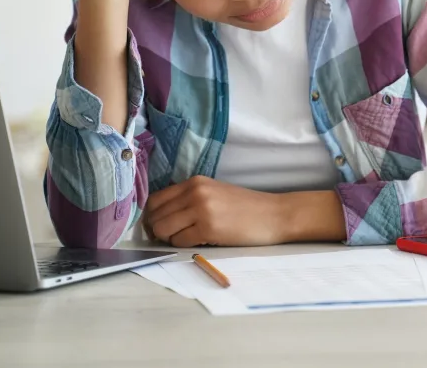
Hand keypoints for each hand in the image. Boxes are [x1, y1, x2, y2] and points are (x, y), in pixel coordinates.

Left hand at [143, 175, 289, 247]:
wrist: (275, 214)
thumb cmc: (246, 207)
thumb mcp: (215, 193)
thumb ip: (190, 198)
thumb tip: (161, 217)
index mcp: (195, 182)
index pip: (155, 199)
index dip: (152, 216)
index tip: (160, 226)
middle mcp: (195, 192)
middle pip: (155, 215)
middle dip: (157, 230)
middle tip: (171, 237)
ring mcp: (201, 209)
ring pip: (162, 229)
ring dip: (169, 239)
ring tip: (186, 239)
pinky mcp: (208, 228)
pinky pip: (179, 241)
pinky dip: (182, 245)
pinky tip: (198, 242)